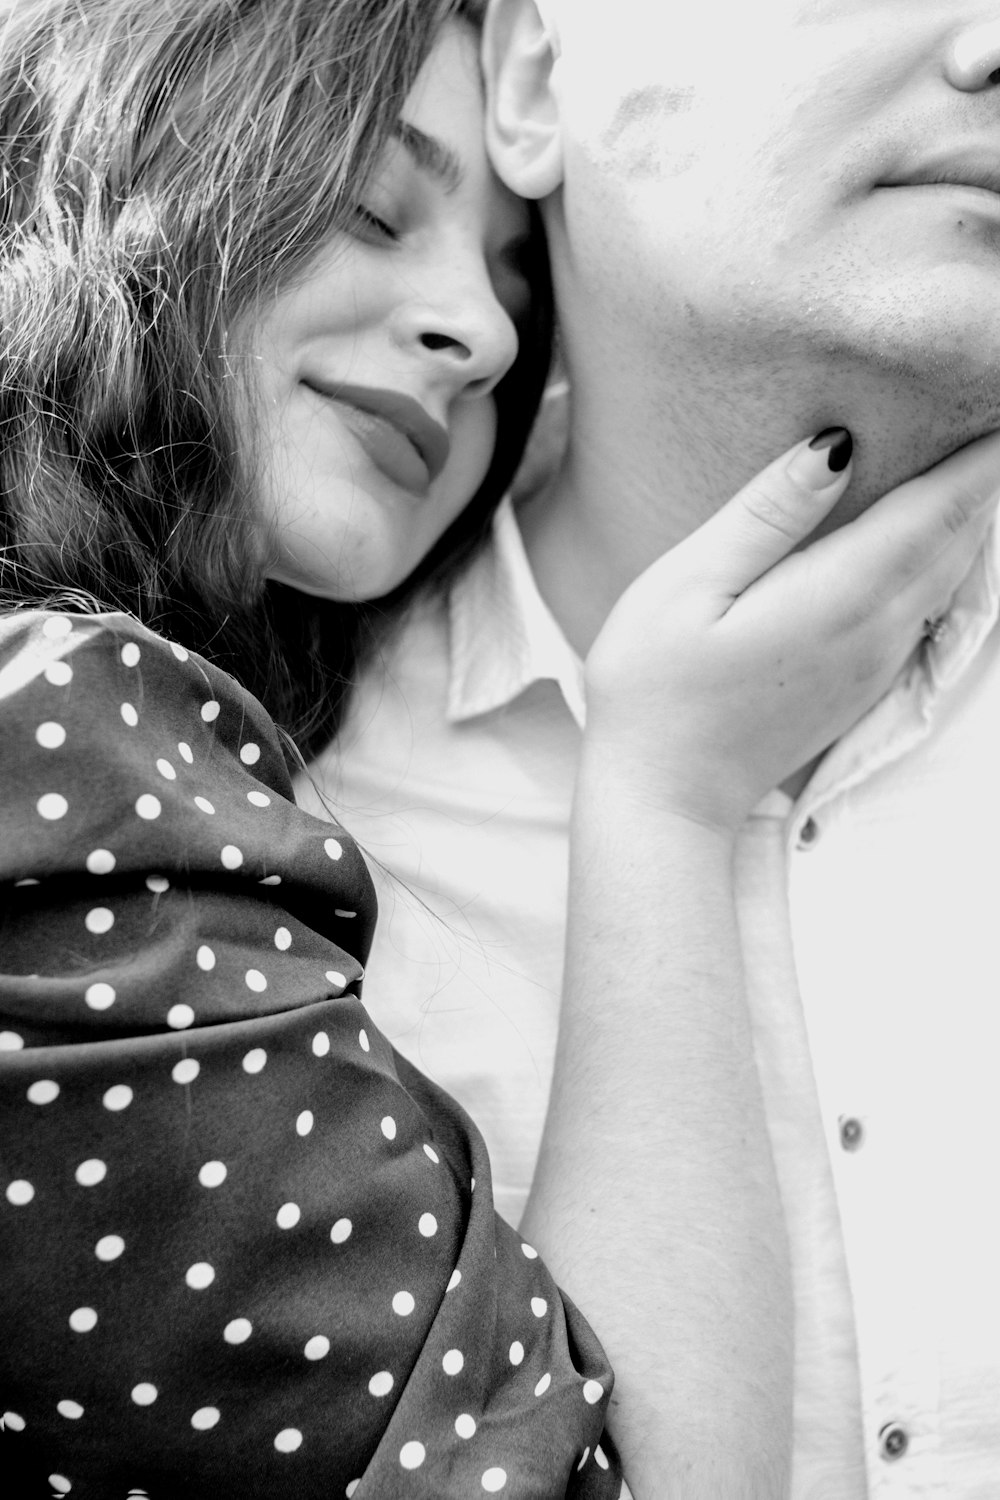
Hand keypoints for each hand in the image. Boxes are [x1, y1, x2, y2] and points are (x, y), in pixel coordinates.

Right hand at [584, 426, 999, 832]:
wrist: (664, 797)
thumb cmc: (654, 690)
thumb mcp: (689, 587)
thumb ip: (767, 515)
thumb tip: (837, 446)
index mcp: (840, 596)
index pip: (940, 505)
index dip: (981, 451)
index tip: (995, 401)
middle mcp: (878, 631)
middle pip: (961, 536)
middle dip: (985, 474)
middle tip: (989, 419)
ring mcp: (877, 663)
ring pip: (953, 572)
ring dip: (970, 513)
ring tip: (975, 459)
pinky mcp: (864, 682)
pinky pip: (929, 603)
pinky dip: (946, 555)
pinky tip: (933, 531)